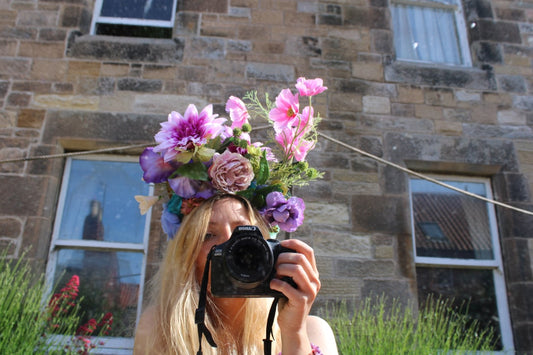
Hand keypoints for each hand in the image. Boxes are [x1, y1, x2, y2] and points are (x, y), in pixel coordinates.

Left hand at [270, 239, 320, 353]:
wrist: (293, 325)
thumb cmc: (289, 301)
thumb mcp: (293, 283)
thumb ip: (291, 270)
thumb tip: (277, 254)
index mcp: (313, 274)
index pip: (309, 251)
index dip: (295, 244)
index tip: (282, 244)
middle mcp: (314, 281)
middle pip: (301, 258)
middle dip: (284, 258)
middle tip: (275, 265)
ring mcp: (310, 291)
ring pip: (296, 270)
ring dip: (281, 269)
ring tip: (275, 275)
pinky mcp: (301, 301)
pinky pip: (287, 286)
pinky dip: (277, 283)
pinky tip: (273, 285)